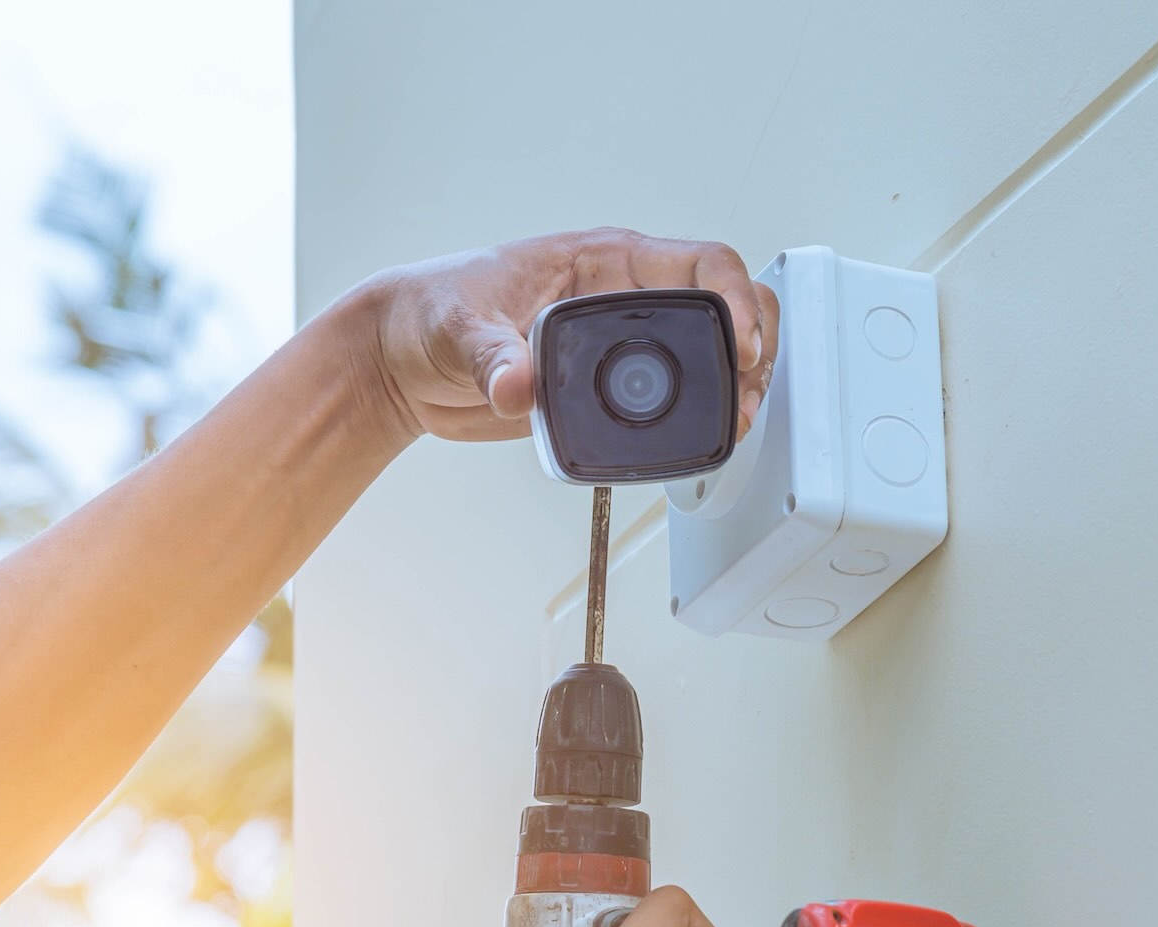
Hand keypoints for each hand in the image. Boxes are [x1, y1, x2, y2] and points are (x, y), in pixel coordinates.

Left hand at [351, 227, 779, 445]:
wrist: (403, 359)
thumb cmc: (430, 311)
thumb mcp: (459, 329)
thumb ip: (491, 357)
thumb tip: (516, 385)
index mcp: (602, 260)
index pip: (699, 262)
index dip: (733, 299)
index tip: (739, 343)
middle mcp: (624, 295)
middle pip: (724, 304)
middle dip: (754, 344)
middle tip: (749, 391)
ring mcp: (625, 341)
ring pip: (712, 349)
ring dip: (739, 381)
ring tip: (739, 419)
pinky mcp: (612, 385)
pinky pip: (678, 393)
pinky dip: (704, 411)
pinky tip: (706, 434)